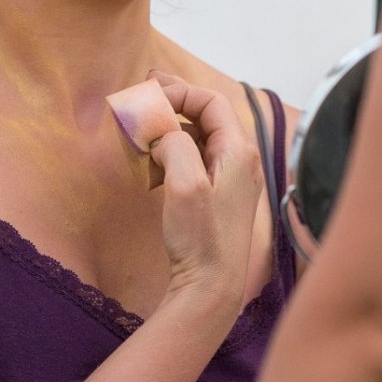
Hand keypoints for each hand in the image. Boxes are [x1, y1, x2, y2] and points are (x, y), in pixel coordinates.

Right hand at [145, 70, 264, 316]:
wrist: (212, 288)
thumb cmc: (202, 238)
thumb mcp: (184, 184)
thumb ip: (175, 143)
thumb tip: (164, 132)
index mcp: (239, 151)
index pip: (211, 102)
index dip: (179, 93)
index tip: (149, 96)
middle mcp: (240, 160)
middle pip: (206, 117)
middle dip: (174, 105)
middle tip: (145, 96)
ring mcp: (231, 179)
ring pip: (198, 139)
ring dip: (169, 133)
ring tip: (141, 136)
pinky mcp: (218, 197)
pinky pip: (194, 162)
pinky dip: (172, 156)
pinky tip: (152, 170)